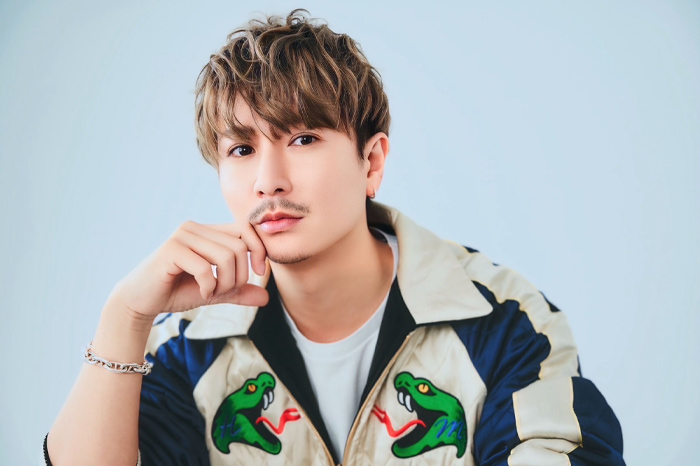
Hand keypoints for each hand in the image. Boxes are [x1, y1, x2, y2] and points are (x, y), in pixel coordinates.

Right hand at [108, 220, 268, 323]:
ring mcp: (183, 236)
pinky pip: (206, 268)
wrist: (142, 301)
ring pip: (227, 256)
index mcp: (208, 231)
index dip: (259, 249)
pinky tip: (201, 293)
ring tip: (212, 293)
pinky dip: (210, 287)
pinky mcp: (171, 249)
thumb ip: (239, 292)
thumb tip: (266, 298)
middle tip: (224, 292)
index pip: (246, 228)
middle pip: (240, 246)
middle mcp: (196, 227)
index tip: (259, 273)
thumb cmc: (177, 292)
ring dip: (226, 283)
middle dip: (240, 276)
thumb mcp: (216, 292)